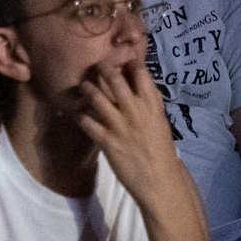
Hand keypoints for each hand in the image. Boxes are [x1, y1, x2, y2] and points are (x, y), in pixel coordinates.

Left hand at [75, 58, 188, 211]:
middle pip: (114, 79)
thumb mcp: (160, 121)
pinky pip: (87, 122)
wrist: (160, 181)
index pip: (140, 72)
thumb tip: (141, 84)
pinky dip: (81, 116)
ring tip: (83, 86)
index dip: (127, 61)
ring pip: (96, 97)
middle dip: (102, 68)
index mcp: (152, 105)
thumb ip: (150, 102)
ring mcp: (120, 126)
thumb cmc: (161, 150)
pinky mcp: (107, 142)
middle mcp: (136, 111)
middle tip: (95, 65)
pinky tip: (79, 114)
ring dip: (87, 89)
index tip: (119, 59)